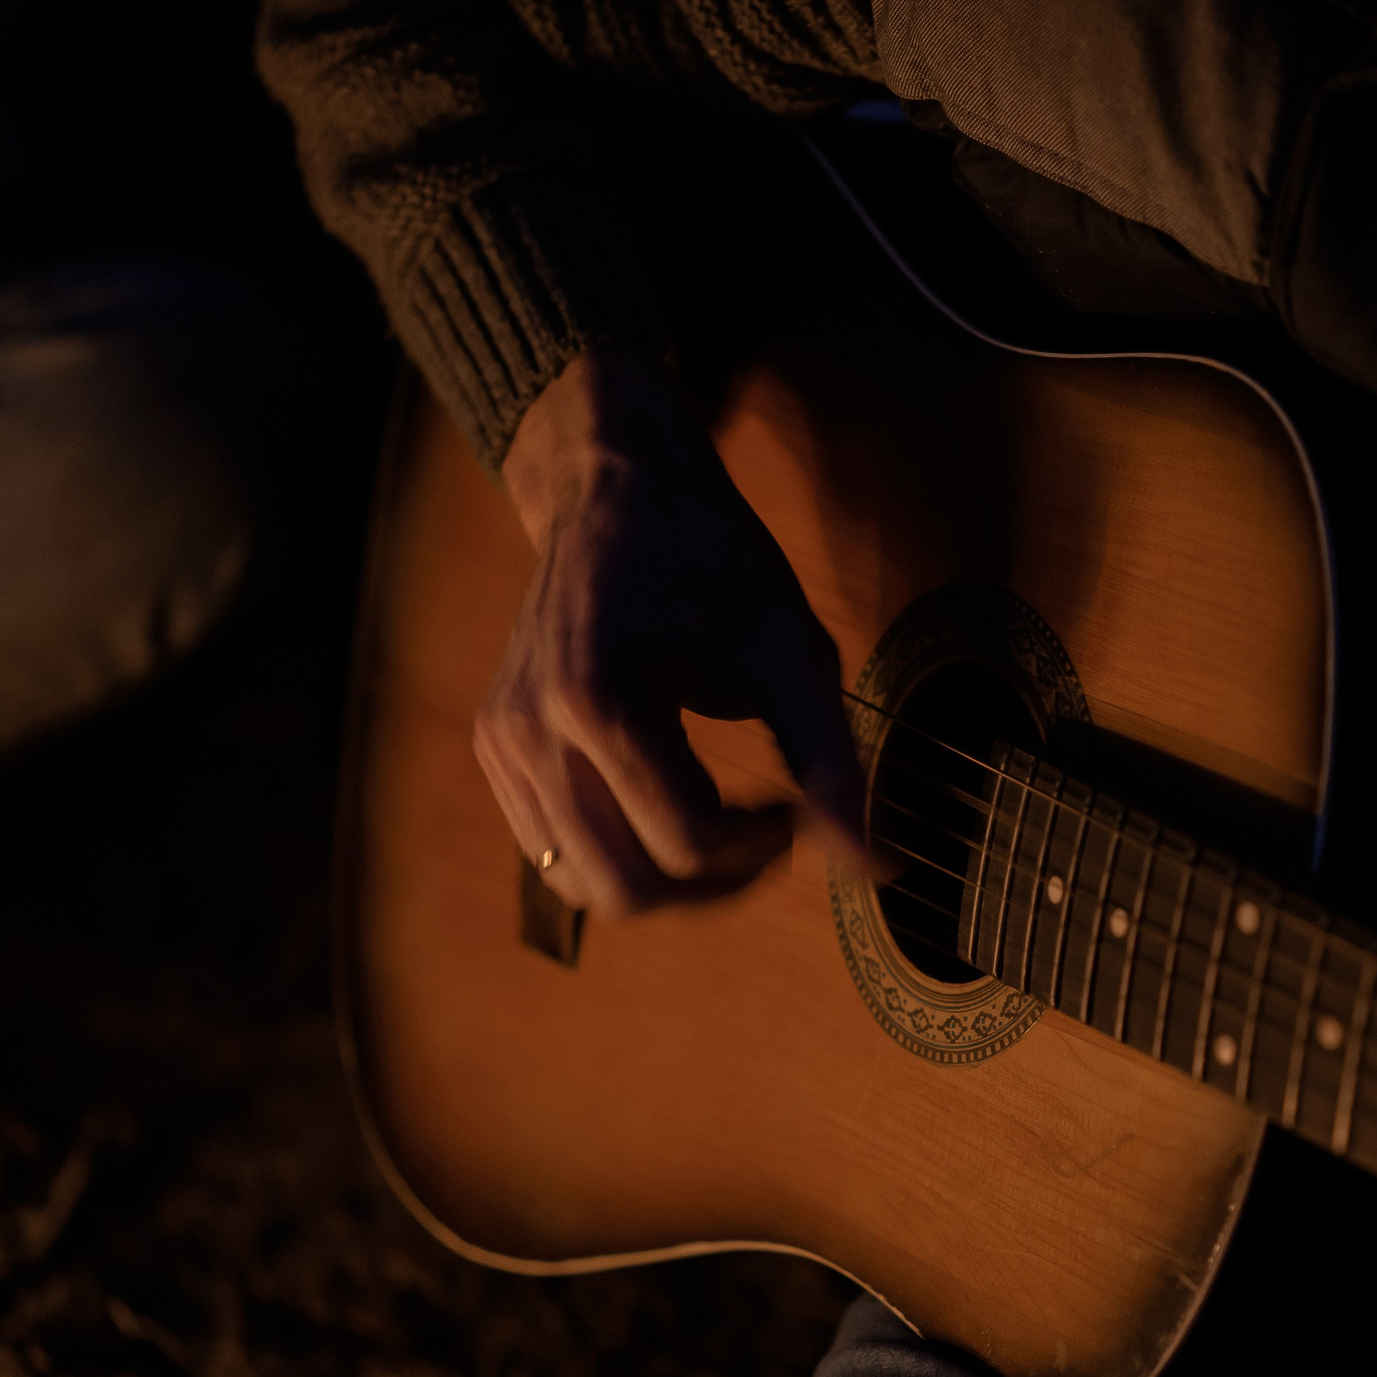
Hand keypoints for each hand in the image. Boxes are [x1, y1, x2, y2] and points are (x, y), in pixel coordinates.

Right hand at [473, 346, 874, 914]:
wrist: (616, 487)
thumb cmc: (715, 561)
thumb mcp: (792, 654)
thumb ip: (833, 766)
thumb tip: (882, 870)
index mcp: (602, 701)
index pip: (688, 844)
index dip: (765, 847)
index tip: (798, 805)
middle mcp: (533, 730)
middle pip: (626, 890)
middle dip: (715, 885)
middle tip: (768, 835)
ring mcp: (502, 743)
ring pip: (583, 886)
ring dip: (667, 879)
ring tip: (724, 823)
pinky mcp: (494, 747)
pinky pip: (554, 851)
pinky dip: (619, 852)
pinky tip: (671, 800)